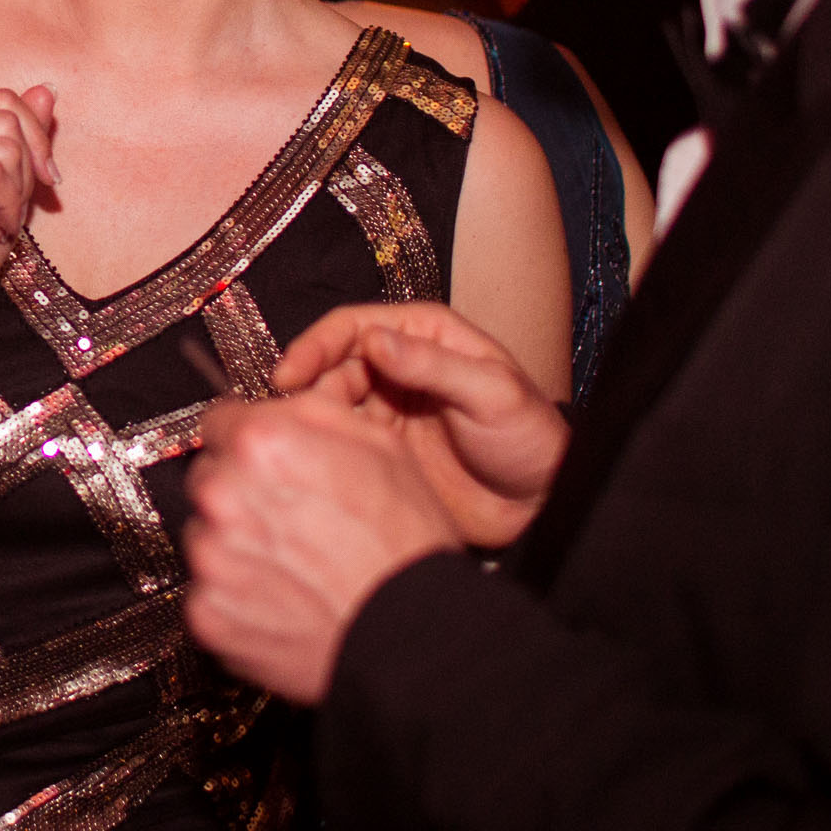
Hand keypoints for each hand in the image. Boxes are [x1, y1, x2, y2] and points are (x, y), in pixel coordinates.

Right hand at [0, 86, 57, 342]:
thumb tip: (47, 88)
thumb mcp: (10, 181)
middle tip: (11, 209)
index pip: (5, 99)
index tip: (39, 185)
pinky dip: (7, 207)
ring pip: (5, 146)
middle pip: (7, 116)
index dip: (35, 142)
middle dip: (27, 169)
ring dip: (17, 194)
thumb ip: (23, 134)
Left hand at [183, 389, 460, 701]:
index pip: (218, 421)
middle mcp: (223, 494)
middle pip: (210, 477)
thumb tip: (276, 405)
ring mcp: (210, 558)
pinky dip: (236, 595)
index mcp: (260, 444)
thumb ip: (312, 411)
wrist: (413, 639)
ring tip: (293, 563)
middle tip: (291, 517)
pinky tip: (283, 598)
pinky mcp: (208, 614)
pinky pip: (208, 591)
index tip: (266, 460)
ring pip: (206, 533)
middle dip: (240, 489)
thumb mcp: (379, 444)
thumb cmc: (405, 542)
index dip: (248, 439)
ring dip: (235, 542)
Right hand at [273, 301, 568, 545]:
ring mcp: (388, 406)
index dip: (315, 346)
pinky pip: (341, 438)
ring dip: (313, 417)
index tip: (288, 375)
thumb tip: (372, 340)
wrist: (542, 504)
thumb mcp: (490, 393)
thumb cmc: (529, 438)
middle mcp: (399, 363)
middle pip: (333, 364)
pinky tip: (316, 461)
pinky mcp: (382, 446)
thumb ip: (432, 364)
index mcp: (423, 333)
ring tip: (304, 443)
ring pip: (331, 401)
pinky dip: (324, 445)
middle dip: (309, 387)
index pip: (353, 326)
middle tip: (296, 419)